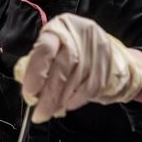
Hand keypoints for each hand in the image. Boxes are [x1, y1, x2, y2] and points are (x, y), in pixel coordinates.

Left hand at [14, 13, 141, 123]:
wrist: (111, 55)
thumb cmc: (74, 54)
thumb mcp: (54, 50)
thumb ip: (40, 65)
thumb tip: (30, 91)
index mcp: (60, 27)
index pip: (45, 49)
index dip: (36, 73)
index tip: (29, 93)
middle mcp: (80, 34)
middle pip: (61, 68)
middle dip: (48, 95)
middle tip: (40, 113)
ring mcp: (97, 49)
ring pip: (75, 81)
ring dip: (60, 101)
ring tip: (52, 111)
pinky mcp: (108, 64)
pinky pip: (88, 89)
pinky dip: (75, 100)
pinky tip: (68, 104)